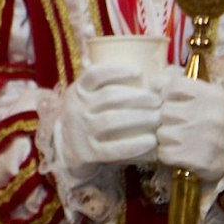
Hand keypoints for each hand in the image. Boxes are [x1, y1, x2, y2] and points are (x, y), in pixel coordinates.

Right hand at [55, 63, 160, 178]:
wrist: (65, 150)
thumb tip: (136, 74)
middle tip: (158, 100)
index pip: (94, 75)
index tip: (139, 71)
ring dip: (139, 118)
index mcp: (78, 92)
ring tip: (157, 118)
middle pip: (109, 97)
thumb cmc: (87, 118)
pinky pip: (114, 148)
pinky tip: (151, 141)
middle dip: (138, 96)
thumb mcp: (86, 99)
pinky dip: (134, 144)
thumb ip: (103, 87)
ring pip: (111, 120)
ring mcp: (82, 131)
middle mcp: (77, 109)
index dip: (116, 70)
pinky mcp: (89, 153)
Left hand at [155, 67, 223, 183]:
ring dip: (168, 137)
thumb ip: (186, 84)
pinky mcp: (198, 160)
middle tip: (182, 124)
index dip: (169, 94)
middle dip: (169, 118)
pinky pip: (164, 152)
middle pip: (166, 111)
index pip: (174, 85)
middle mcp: (210, 115)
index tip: (174, 101)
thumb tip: (154, 81)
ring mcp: (204, 139)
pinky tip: (182, 153)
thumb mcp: (215, 97)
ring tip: (184, 139)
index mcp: (215, 95)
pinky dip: (169, 154)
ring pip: (162, 132)